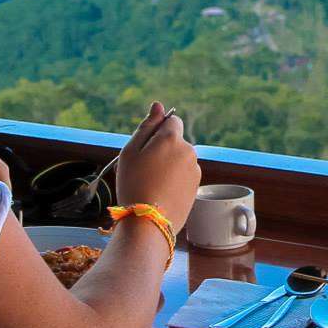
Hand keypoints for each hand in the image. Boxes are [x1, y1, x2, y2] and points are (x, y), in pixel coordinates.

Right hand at [115, 101, 199, 234]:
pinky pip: (183, 174)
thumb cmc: (134, 184)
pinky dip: (174, 179)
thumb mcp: (131, 151)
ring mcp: (195, 169)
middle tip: (143, 169)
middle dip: (162, 149)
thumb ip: (147, 126)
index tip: (146, 147)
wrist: (148, 222)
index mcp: (172, 138)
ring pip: (179, 159)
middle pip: (176, 141)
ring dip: (168, 165)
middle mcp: (189, 150)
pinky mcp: (196, 186)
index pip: (172, 120)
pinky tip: (161, 192)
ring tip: (151, 183)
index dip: (158, 131)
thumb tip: (158, 105)